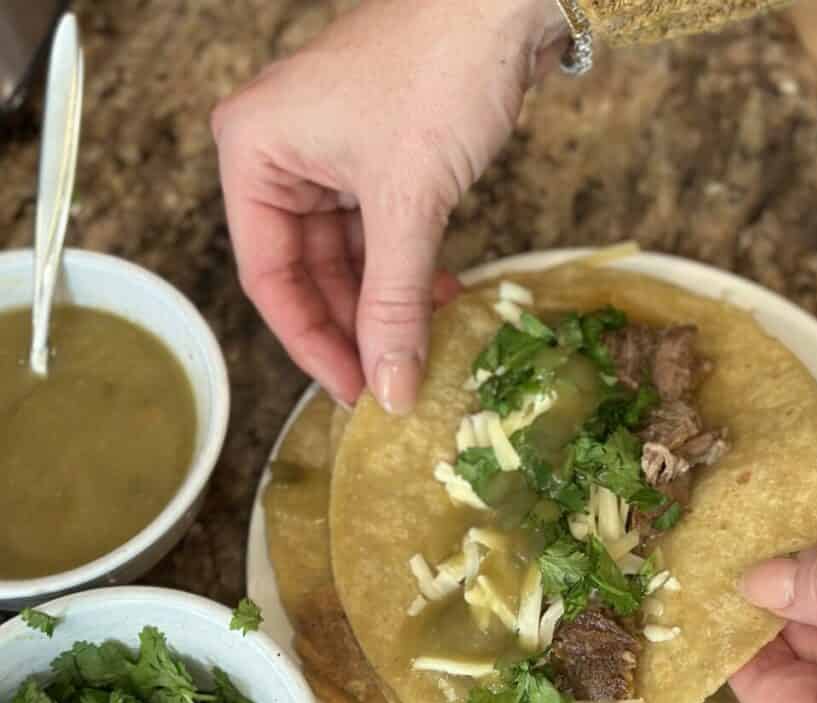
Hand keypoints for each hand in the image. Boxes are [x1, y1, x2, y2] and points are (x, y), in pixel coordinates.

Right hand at [212, 0, 566, 410]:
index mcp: (254, 153)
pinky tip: (440, 298)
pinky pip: (380, 234)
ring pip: (349, 259)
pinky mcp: (377, 157)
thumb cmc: (438, 74)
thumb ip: (395, 303)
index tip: (354, 392)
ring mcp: (330, 155)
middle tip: (392, 382)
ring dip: (387, 304)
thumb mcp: (409, 203)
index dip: (312, 343)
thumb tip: (391, 390)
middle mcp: (281, 154)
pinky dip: (408, 271)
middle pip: (308, 272)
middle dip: (355, 328)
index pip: (269, 277)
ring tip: (425, 342)